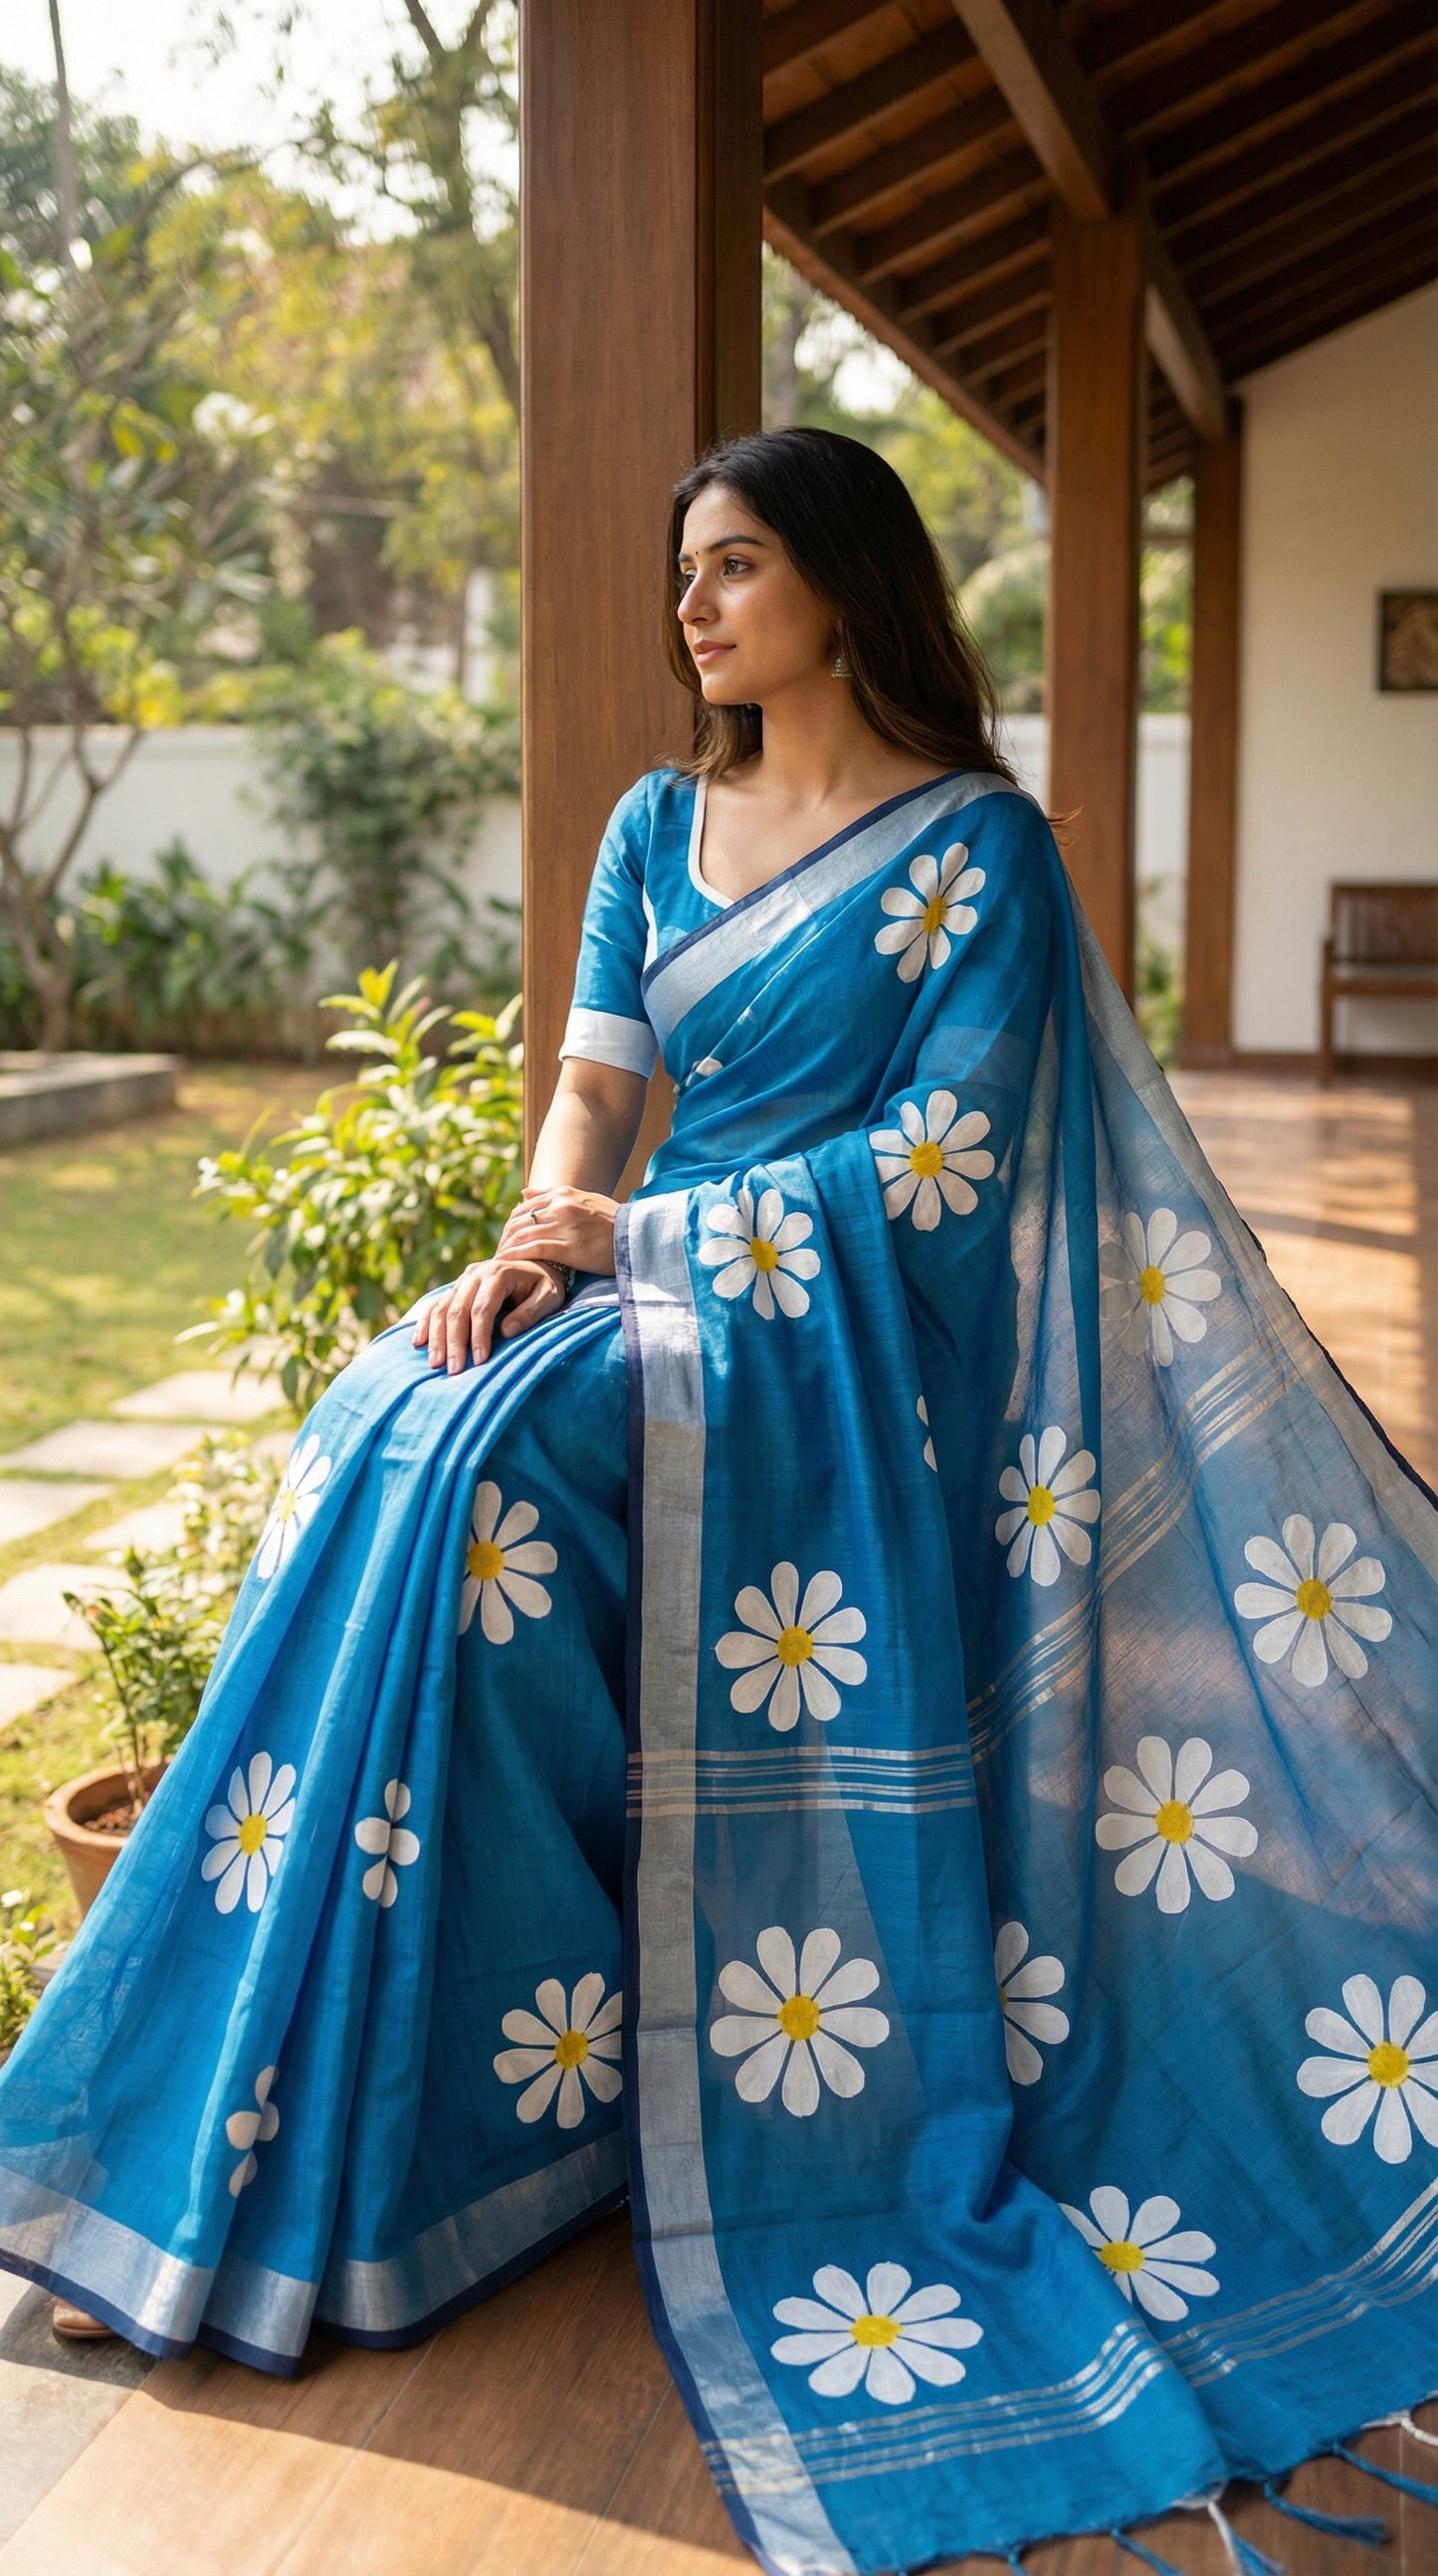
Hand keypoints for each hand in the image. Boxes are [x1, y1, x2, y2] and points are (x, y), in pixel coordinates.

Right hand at [412, 1255, 565, 1372]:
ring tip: (436, 1364)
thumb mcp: (550, 1297)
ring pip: (442, 1309)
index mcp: (498, 1273)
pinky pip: (435, 1306)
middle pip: (457, 1310)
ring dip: (437, 1337)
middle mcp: (475, 1273)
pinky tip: (419, 1343)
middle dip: (454, 1343)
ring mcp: (462, 1280)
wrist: (536, 1265)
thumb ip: (530, 1312)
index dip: (479, 1336)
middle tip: (454, 1370)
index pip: (482, 1308)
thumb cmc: (545, 1285)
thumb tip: (506, 1331)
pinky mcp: (455, 1288)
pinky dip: (425, 1324)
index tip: (479, 1361)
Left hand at [497, 1184, 618, 1276]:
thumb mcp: (585, 1199)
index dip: (512, 1222)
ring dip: (507, 1247)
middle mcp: (562, 1206)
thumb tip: (523, 1192)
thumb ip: (554, 1195)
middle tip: (498, 1251)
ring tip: (498, 1259)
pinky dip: (516, 1255)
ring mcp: (565, 1226)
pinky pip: (534, 1249)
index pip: (525, 1206)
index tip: (507, 1237)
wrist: (639, 1237)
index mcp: (565, 1194)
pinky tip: (506, 1262)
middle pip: (520, 1220)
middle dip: (506, 1236)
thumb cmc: (614, 1222)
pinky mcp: (569, 1247)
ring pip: (523, 1234)